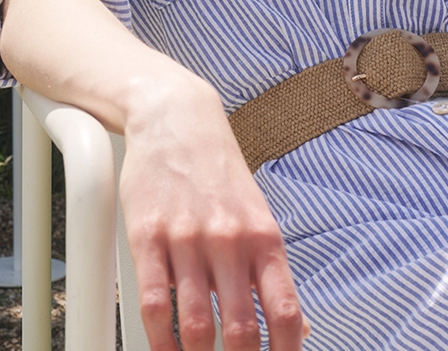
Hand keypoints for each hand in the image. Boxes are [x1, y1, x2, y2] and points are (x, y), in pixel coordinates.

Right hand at [119, 76, 307, 350]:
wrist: (177, 119)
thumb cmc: (218, 172)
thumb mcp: (257, 215)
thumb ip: (272, 273)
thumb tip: (299, 328)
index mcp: (264, 237)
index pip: (285, 313)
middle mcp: (231, 240)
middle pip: (240, 329)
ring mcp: (188, 238)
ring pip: (196, 324)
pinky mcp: (148, 236)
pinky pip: (154, 303)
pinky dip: (159, 341)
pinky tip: (164, 350)